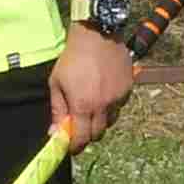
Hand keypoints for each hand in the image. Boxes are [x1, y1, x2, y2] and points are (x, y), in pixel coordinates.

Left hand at [50, 23, 136, 148]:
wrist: (97, 36)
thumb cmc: (72, 59)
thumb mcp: (56, 84)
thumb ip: (58, 110)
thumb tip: (55, 133)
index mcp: (83, 105)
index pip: (82, 138)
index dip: (76, 146)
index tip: (71, 148)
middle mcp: (103, 105)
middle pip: (98, 134)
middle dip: (87, 135)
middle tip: (79, 128)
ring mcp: (118, 98)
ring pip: (110, 121)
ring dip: (100, 121)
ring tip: (90, 108)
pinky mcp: (128, 89)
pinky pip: (120, 107)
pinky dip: (111, 107)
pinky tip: (102, 94)